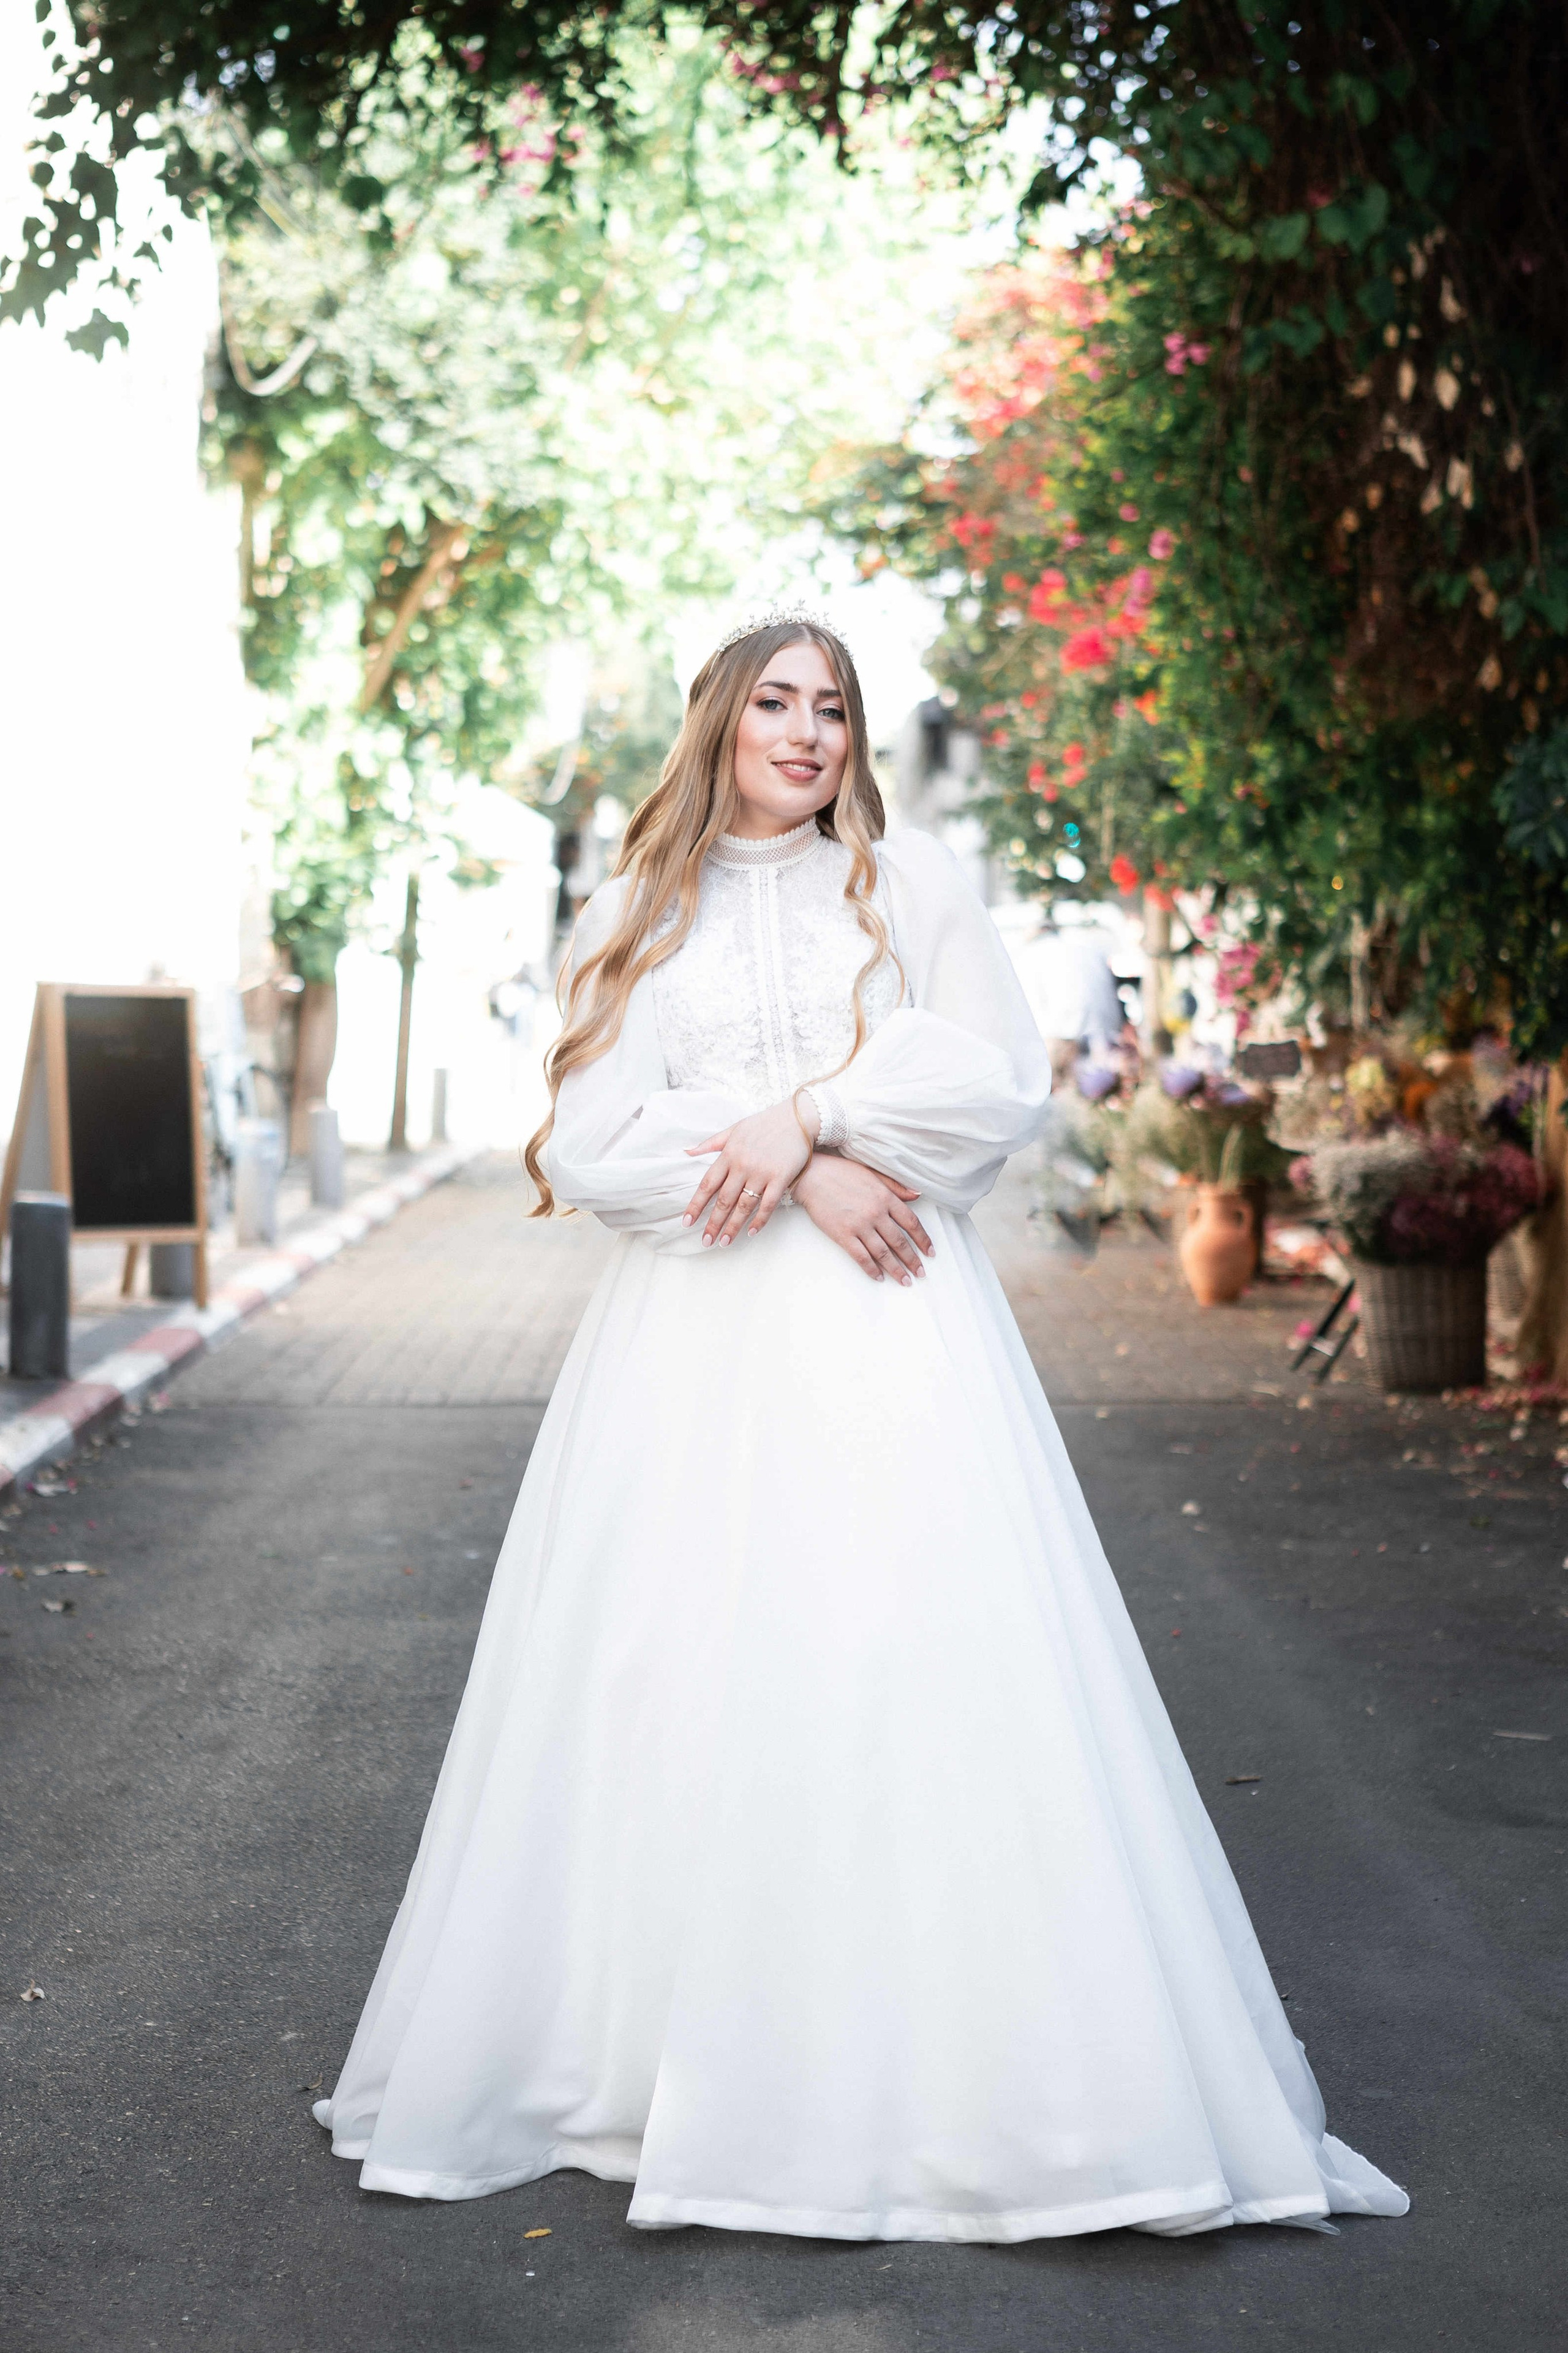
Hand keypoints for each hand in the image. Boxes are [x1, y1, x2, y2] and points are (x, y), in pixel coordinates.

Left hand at [683, 1097, 815, 1246]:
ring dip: (733, 1227)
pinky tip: (751, 1233)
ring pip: (743, 1206)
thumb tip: (687, 1152)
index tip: (687, 1222)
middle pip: (723, 1200)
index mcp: (729, 1155)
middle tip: (705, 1241)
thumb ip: (711, 1143)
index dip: (696, 1205)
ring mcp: (762, 1173)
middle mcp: (742, 1166)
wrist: (797, 1118)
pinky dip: (759, 1220)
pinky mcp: (781, 1178)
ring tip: (724, 1243)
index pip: (707, 1185)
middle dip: (713, 1223)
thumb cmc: (764, 1123)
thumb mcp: (734, 1128)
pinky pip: (768, 1205)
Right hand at [792, 1154, 933, 1284]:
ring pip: (883, 1253)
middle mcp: (876, 1213)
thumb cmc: (841, 1172)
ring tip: (905, 1281)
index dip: (923, 1240)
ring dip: (896, 1270)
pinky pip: (861, 1257)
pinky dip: (871, 1269)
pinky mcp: (843, 1235)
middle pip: (900, 1242)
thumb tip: (917, 1195)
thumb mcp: (873, 1174)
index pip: (911, 1223)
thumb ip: (896, 1186)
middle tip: (920, 1273)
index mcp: (885, 1197)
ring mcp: (859, 1226)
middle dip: (913, 1260)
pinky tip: (878, 1277)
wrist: (811, 1176)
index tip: (930, 1252)